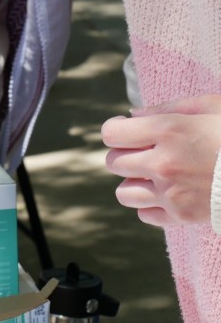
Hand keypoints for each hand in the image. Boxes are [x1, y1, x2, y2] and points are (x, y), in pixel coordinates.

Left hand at [102, 94, 220, 226]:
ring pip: (123, 192)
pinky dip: (151, 206)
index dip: (117, 130)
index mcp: (169, 130)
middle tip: (146, 151)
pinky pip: (144, 214)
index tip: (127, 130)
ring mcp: (171, 193)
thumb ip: (169, 107)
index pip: (112, 134)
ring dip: (134, 183)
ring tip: (155, 176)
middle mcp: (164, 163)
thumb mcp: (214, 106)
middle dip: (125, 155)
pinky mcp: (182, 216)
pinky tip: (169, 194)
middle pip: (113, 162)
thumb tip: (133, 115)